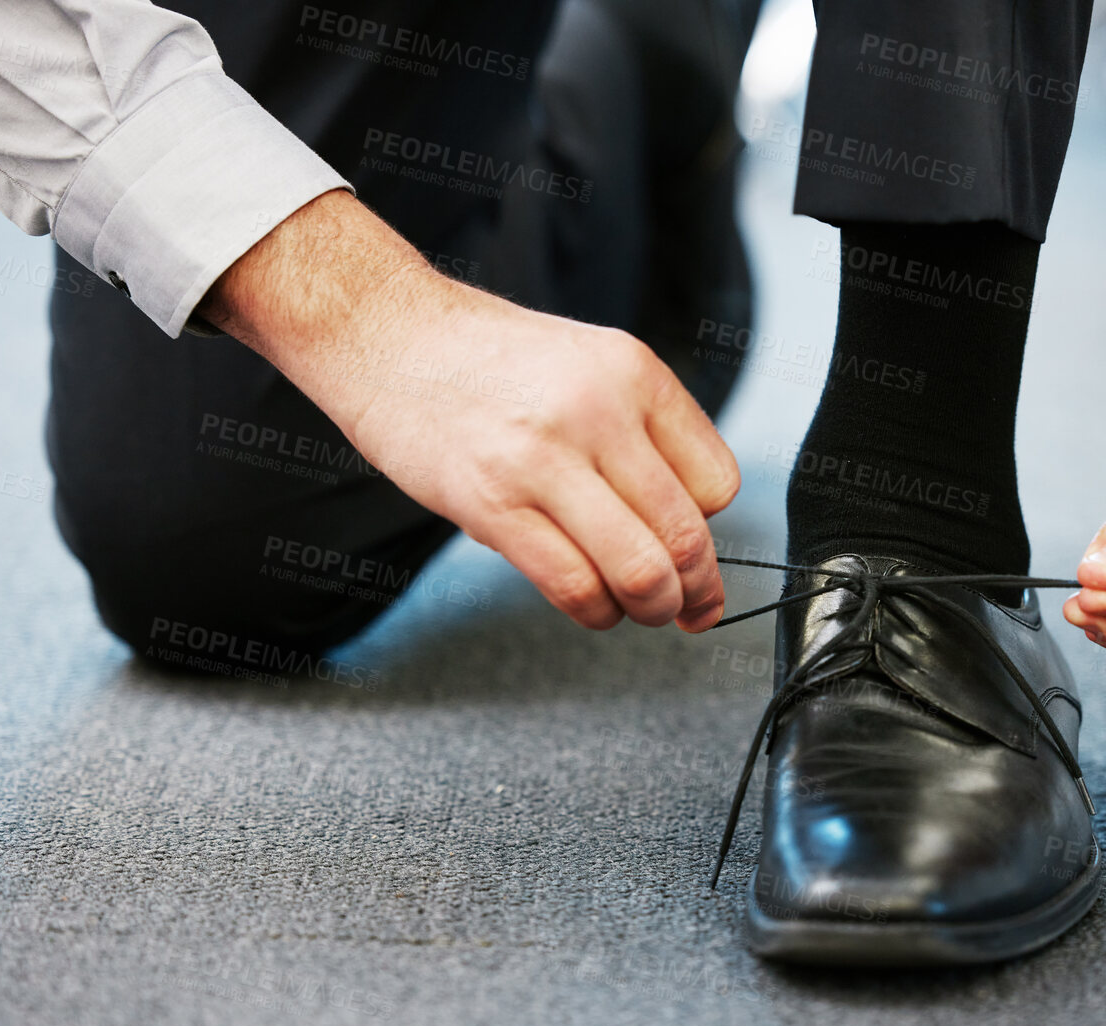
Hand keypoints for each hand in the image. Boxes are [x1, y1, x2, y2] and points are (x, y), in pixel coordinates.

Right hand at [202, 191, 739, 630]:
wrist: (388, 334)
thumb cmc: (490, 360)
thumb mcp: (591, 365)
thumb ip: (642, 434)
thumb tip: (689, 527)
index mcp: (634, 374)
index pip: (718, 483)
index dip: (710, 530)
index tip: (695, 549)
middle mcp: (598, 412)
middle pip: (686, 536)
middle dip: (696, 591)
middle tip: (691, 608)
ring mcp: (544, 460)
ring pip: (639, 571)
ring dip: (651, 609)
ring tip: (640, 609)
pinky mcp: (493, 504)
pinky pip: (573, 585)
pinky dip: (596, 612)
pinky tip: (593, 605)